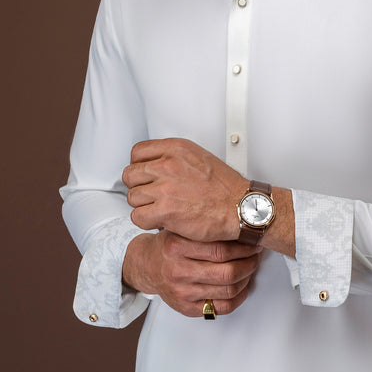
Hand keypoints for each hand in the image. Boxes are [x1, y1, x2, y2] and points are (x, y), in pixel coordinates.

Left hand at [122, 138, 245, 242]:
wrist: (240, 208)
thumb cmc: (225, 188)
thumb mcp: (199, 157)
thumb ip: (174, 157)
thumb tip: (155, 163)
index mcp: (176, 149)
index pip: (137, 152)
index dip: (139, 166)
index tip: (145, 176)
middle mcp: (168, 165)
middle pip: (130, 175)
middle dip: (139, 187)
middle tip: (152, 195)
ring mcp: (166, 188)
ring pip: (133, 197)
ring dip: (144, 206)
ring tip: (159, 209)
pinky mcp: (165, 211)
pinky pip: (137, 216)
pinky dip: (147, 222)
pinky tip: (160, 220)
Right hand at [122, 230, 261, 316]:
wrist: (147, 267)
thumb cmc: (169, 246)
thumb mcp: (180, 230)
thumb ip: (204, 229)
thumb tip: (241, 227)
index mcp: (176, 247)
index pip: (220, 250)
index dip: (243, 247)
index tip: (253, 241)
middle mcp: (178, 271)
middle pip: (228, 272)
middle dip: (249, 263)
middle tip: (256, 255)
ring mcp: (182, 293)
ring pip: (228, 290)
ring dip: (246, 278)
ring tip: (250, 268)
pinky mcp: (187, 308)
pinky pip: (222, 308)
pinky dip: (239, 297)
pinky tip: (242, 286)